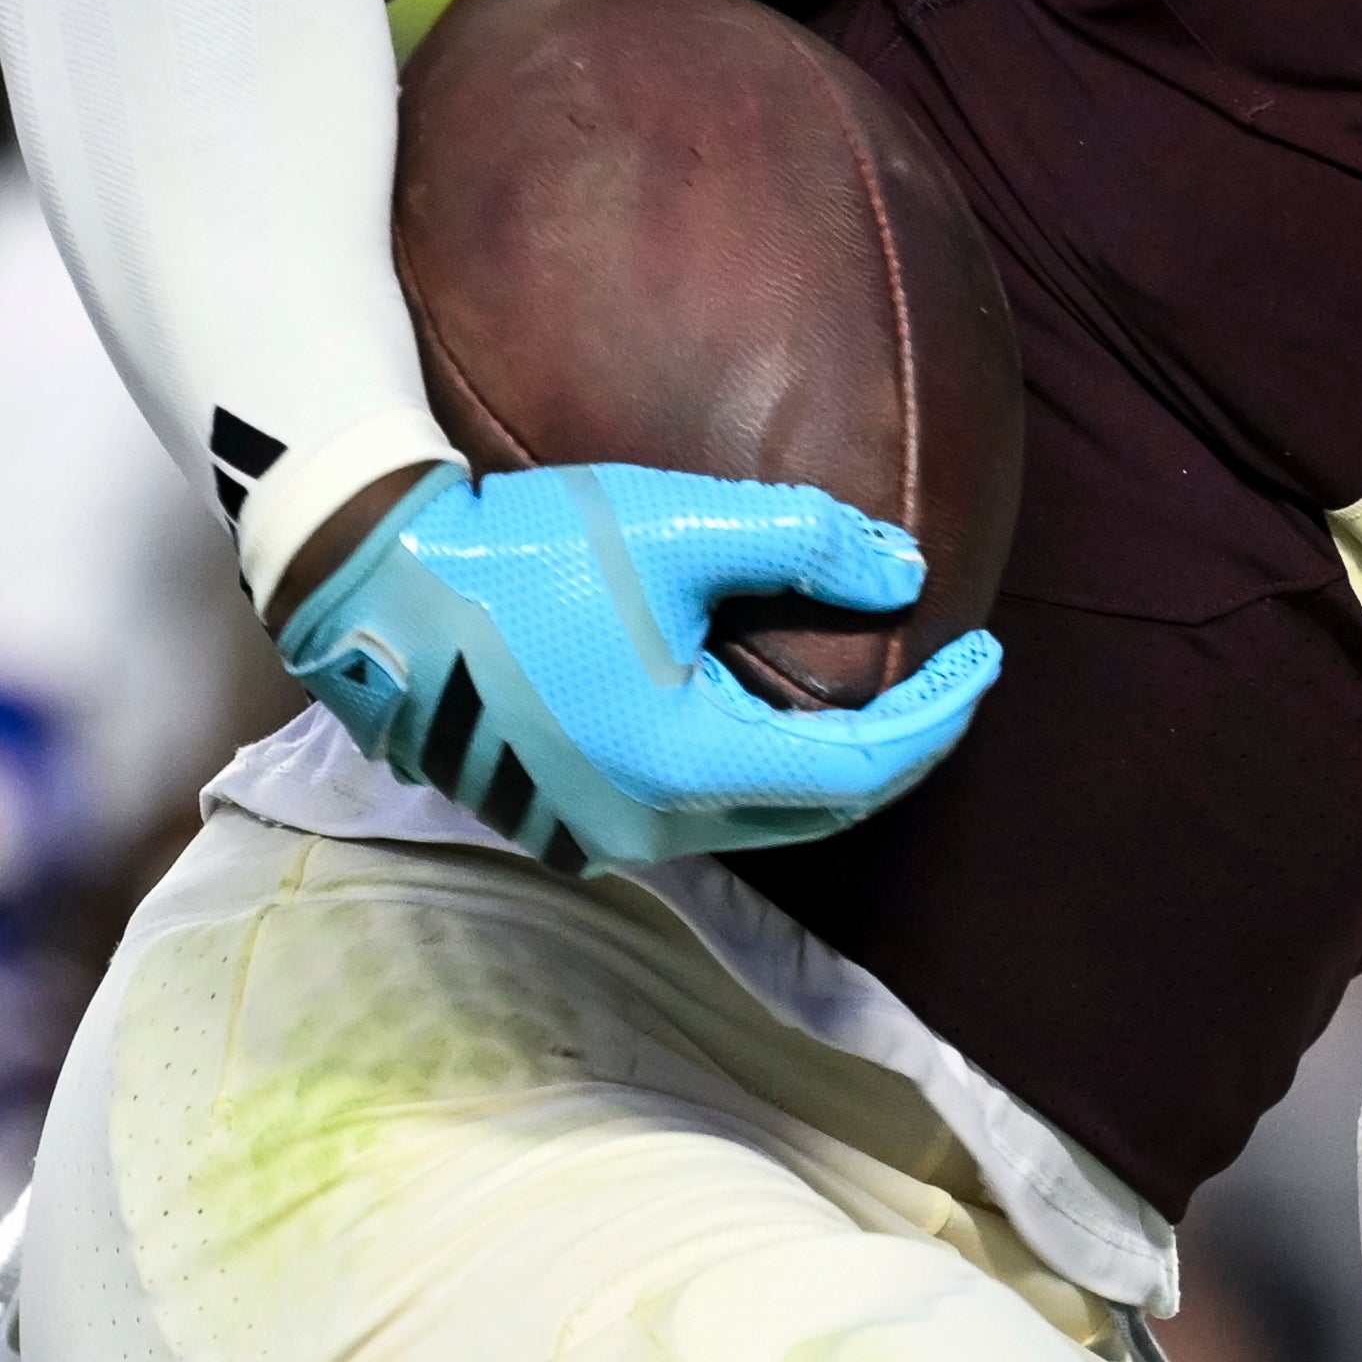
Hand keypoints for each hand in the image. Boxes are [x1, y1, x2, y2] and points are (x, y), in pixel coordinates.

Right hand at [276, 463, 1000, 871]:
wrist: (375, 578)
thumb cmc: (524, 546)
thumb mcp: (676, 526)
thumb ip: (806, 544)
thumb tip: (910, 575)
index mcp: (685, 767)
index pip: (863, 768)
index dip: (940, 714)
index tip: (986, 653)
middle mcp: (645, 827)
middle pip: (818, 811)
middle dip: (898, 752)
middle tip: (947, 683)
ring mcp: (594, 835)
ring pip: (755, 820)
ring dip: (822, 769)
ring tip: (874, 697)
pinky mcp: (559, 818)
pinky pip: (691, 811)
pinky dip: (751, 772)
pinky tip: (766, 713)